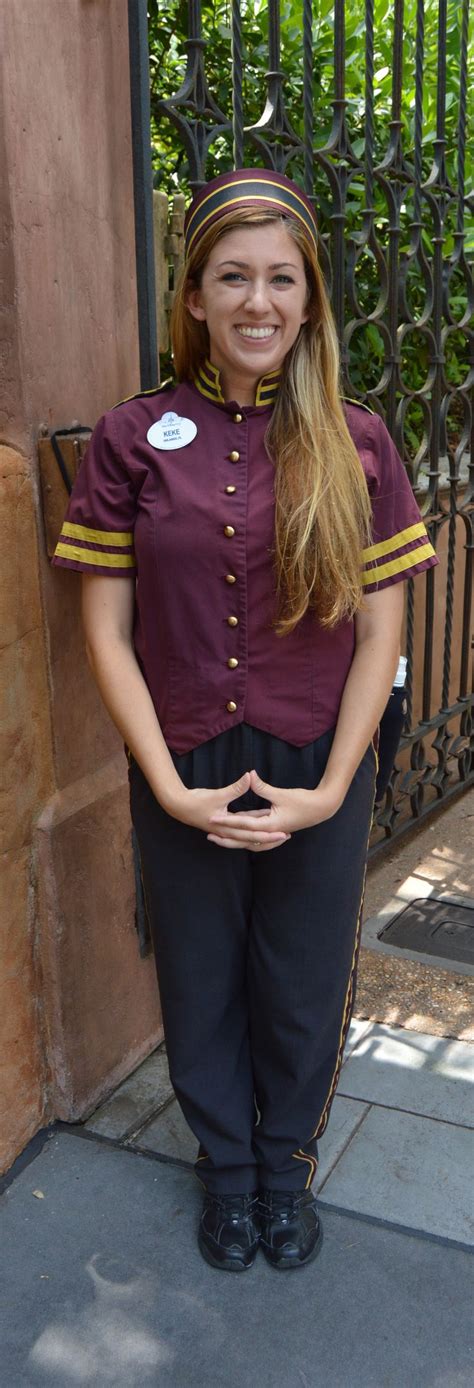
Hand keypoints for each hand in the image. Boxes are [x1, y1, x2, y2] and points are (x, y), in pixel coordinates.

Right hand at [168, 772, 290, 850]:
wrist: (179, 806)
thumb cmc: (197, 801)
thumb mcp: (218, 794)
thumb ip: (236, 787)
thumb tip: (250, 776)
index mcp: (229, 829)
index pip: (253, 835)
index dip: (269, 834)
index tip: (283, 833)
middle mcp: (228, 834)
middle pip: (253, 841)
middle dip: (269, 839)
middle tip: (286, 836)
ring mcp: (225, 832)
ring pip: (247, 839)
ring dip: (261, 837)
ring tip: (276, 834)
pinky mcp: (223, 827)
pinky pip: (241, 832)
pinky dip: (251, 830)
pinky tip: (259, 825)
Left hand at [208, 768, 343, 842]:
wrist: (322, 809)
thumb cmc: (303, 801)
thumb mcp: (281, 794)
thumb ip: (262, 787)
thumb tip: (249, 774)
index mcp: (270, 825)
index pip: (243, 825)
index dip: (226, 822)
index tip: (212, 819)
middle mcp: (270, 832)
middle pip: (243, 839)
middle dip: (226, 838)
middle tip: (209, 835)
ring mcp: (273, 832)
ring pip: (249, 838)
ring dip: (235, 837)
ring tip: (220, 834)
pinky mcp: (275, 828)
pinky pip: (257, 833)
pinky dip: (246, 832)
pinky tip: (238, 826)